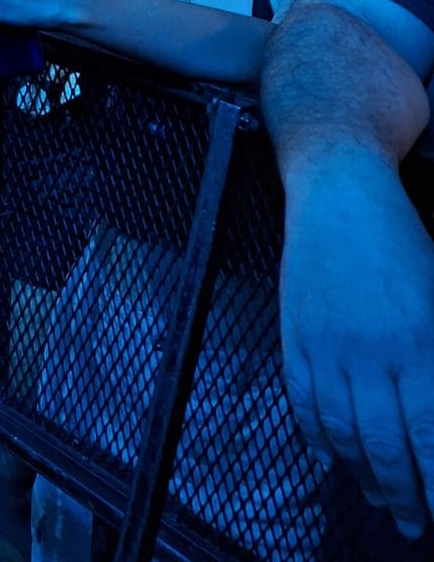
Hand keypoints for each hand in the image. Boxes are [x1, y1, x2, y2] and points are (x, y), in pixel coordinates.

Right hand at [280, 149, 433, 537]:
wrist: (339, 192)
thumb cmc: (403, 241)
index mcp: (419, 344)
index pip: (429, 438)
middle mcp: (370, 352)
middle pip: (387, 445)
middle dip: (405, 494)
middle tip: (415, 524)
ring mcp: (326, 345)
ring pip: (343, 431)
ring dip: (363, 473)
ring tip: (380, 498)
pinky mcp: (295, 334)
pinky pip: (302, 400)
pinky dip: (316, 436)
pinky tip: (329, 458)